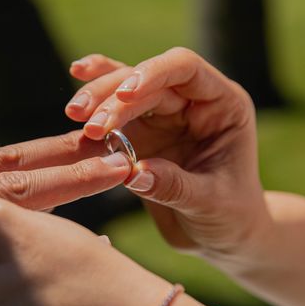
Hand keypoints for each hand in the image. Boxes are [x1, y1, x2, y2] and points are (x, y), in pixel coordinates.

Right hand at [66, 49, 269, 261]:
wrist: (223, 235)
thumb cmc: (231, 217)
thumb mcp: (210, 204)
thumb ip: (174, 186)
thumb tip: (133, 172)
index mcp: (223, 106)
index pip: (186, 70)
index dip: (153, 72)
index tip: (125, 94)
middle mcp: (193, 103)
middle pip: (148, 81)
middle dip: (116, 97)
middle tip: (89, 125)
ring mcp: (166, 116)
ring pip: (126, 91)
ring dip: (99, 98)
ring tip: (73, 114)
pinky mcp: (142, 134)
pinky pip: (116, 111)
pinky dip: (97, 98)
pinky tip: (77, 76)